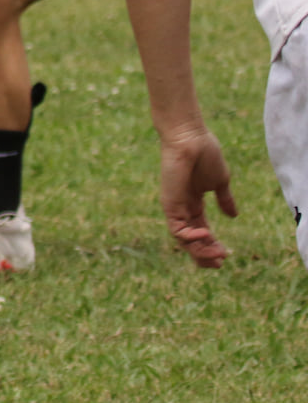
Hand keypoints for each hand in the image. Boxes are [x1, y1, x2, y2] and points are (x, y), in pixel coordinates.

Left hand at [159, 125, 236, 267]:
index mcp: (193, 203)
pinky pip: (177, 229)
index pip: (200, 231)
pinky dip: (191, 237)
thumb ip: (224, 200)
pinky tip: (206, 235)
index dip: (212, 245)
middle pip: (190, 240)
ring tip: (218, 254)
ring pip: (183, 239)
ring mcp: (174, 207)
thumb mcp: (220, 182)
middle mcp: (182, 208)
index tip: (226, 254)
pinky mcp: (170, 204)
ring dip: (201, 250)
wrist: (191, 139)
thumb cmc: (205, 155)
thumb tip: (233, 215)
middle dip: (205, 254)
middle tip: (221, 262)